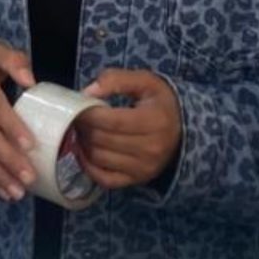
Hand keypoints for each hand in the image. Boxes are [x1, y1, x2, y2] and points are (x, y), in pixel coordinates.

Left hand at [76, 69, 182, 188]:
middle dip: (83, 127)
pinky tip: (85, 151)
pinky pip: (104, 178)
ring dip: (83, 144)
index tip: (78, 107)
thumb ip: (116, 79)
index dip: (88, 114)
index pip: (111, 121)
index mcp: (154, 121)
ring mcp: (144, 168)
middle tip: (77, 117)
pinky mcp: (137, 180)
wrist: (182, 129)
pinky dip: (89, 166)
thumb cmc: (160, 103)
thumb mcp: (145, 81)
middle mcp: (151, 148)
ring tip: (83, 130)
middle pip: (101, 139)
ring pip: (98, 158)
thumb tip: (88, 92)